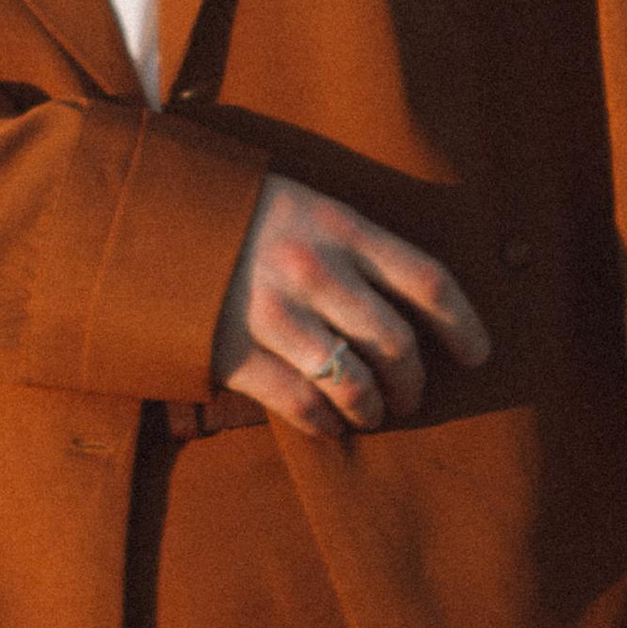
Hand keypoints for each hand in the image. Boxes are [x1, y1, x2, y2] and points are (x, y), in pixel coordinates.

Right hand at [213, 170, 490, 438]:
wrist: (148, 218)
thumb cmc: (240, 212)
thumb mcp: (306, 203)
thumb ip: (355, 244)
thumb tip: (411, 301)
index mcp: (341, 226)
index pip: (427, 280)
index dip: (464, 324)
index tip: (478, 355)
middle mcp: (315, 269)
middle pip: (395, 341)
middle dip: (413, 379)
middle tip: (412, 394)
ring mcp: (275, 312)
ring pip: (353, 380)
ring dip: (372, 407)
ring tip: (372, 413)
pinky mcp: (236, 350)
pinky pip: (299, 402)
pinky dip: (324, 421)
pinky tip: (330, 424)